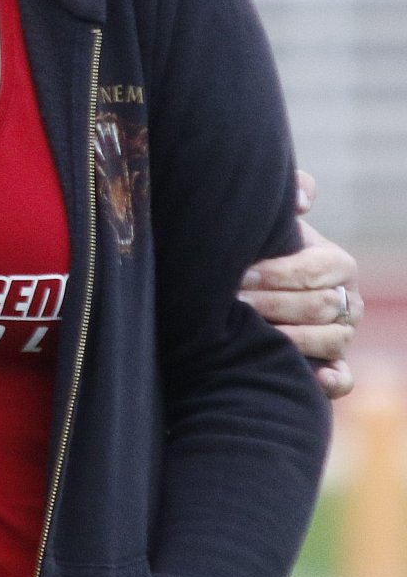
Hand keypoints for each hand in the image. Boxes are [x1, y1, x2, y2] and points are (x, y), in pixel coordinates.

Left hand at [239, 170, 360, 398]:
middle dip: (272, 306)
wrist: (245, 286)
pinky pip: (344, 379)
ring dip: (289, 339)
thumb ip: (289, 194)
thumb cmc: (258, 250)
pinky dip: (332, 381)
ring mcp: (341, 335)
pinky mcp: (332, 366)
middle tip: (231, 305)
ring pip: (330, 341)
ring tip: (248, 335)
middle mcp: (346, 300)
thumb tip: (303, 201)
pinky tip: (311, 378)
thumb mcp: (272, 221)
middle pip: (318, 307)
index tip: (239, 275)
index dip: (277, 273)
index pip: (316, 270)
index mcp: (336, 264)